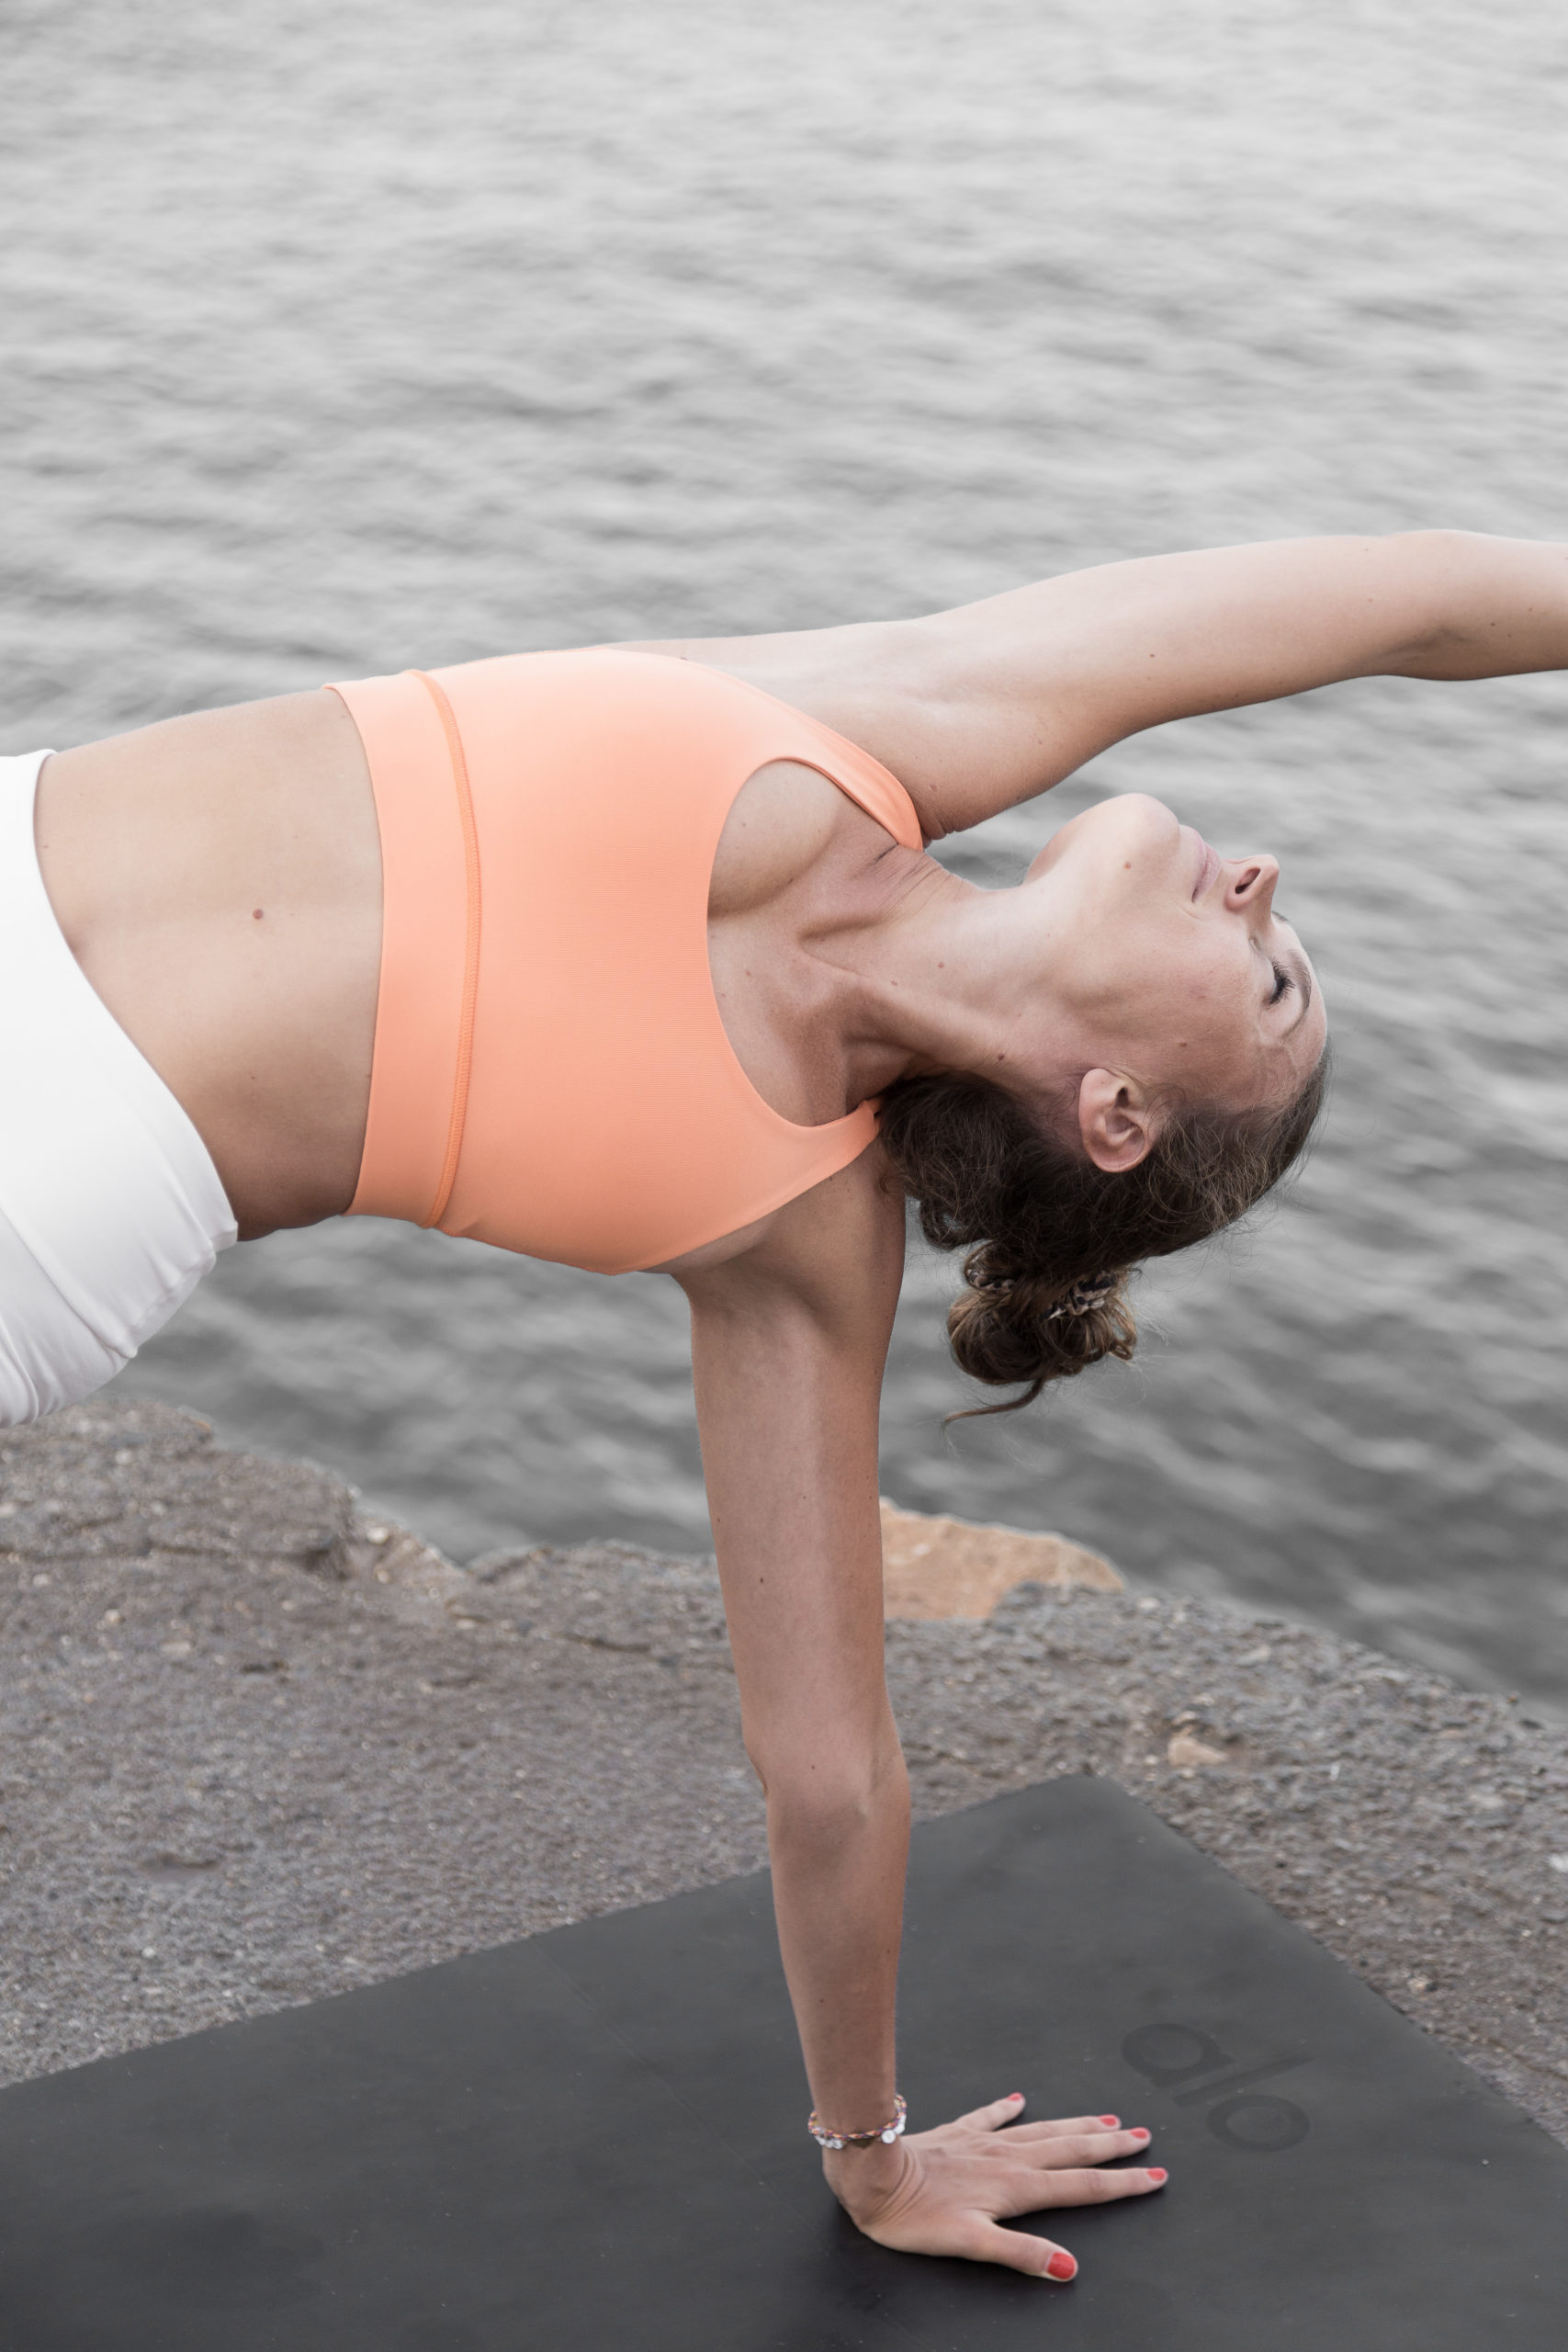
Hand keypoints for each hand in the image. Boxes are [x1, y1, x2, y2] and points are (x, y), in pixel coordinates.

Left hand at [821, 2093, 1165, 2279]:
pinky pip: (991, 2115)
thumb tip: (1069, 2267)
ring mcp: (984, 2141)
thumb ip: (1021, 2254)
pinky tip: (1020, 2097)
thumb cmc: (916, 2216)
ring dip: (1077, 2124)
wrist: (873, 2174)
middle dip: (1111, 2146)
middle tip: (1146, 2137)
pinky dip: (1009, 2107)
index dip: (1121, 2184)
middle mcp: (1008, 2158)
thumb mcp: (972, 2244)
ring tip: (1107, 2117)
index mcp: (1017, 2187)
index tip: (1155, 2176)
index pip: (1082, 2186)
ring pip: (1043, 2129)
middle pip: (1071, 2149)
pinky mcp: (958, 2132)